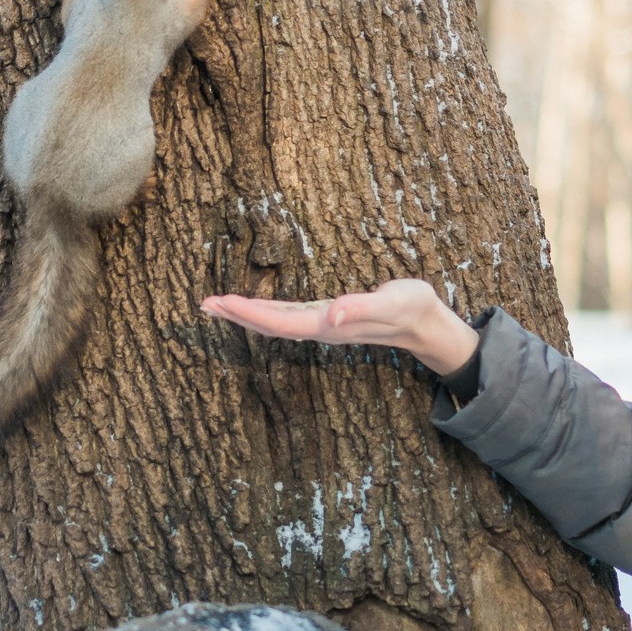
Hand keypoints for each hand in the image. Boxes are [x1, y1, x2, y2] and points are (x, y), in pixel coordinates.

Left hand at [201, 278, 478, 375]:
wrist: (427, 323)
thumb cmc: (412, 308)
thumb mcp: (393, 302)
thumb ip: (362, 308)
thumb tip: (331, 315)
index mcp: (329, 325)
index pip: (279, 322)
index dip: (248, 313)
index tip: (221, 302)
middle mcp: (321, 328)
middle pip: (269, 325)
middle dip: (237, 315)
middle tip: (204, 304)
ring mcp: (323, 325)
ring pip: (275, 322)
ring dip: (246, 314)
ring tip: (218, 304)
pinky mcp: (328, 317)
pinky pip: (287, 316)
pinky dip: (265, 310)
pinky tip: (255, 306)